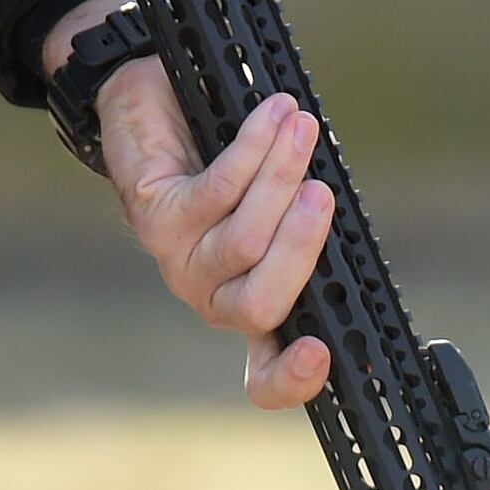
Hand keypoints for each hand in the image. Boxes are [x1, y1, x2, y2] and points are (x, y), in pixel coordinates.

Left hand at [45, 0, 335, 409]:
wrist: (148, 111)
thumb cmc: (224, 162)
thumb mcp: (275, 201)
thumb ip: (300, 220)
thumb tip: (340, 212)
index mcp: (247, 306)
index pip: (266, 374)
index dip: (292, 378)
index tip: (322, 353)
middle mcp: (212, 296)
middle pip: (262, 304)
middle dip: (301, 247)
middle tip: (323, 194)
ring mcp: (180, 262)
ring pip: (243, 240)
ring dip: (281, 176)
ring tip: (302, 128)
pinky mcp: (156, 219)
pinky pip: (217, 191)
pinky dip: (253, 148)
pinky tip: (273, 116)